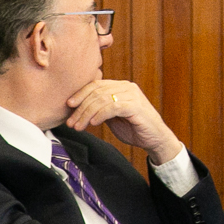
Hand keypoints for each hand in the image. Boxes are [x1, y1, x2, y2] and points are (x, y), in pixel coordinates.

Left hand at [65, 80, 182, 163]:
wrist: (155, 139)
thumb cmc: (134, 128)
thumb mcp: (112, 116)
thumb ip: (100, 108)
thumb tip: (77, 108)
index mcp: (120, 86)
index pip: (95, 85)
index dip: (80, 94)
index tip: (68, 106)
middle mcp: (127, 87)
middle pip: (96, 92)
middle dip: (81, 108)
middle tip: (71, 123)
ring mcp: (132, 95)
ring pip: (102, 99)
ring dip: (87, 114)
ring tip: (79, 127)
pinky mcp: (136, 106)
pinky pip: (112, 107)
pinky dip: (100, 115)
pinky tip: (93, 123)